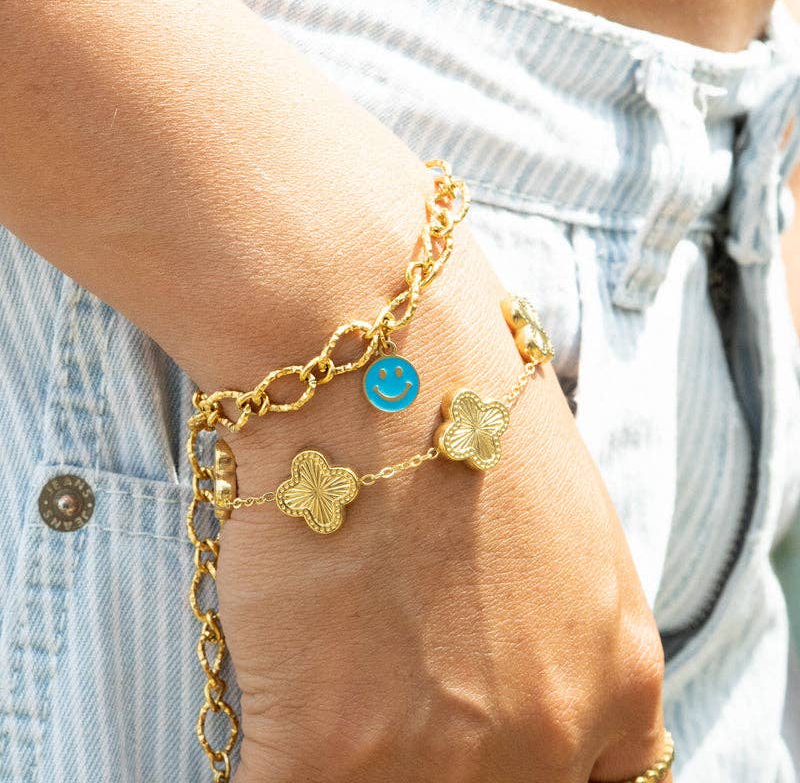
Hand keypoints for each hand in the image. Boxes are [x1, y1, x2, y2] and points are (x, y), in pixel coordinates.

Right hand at [215, 229, 669, 782]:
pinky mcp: (331, 756)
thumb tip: (499, 663)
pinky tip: (271, 717)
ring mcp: (443, 757)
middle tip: (390, 710)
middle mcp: (548, 733)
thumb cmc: (458, 408)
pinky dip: (279, 762)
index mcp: (616, 673)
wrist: (372, 359)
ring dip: (358, 762)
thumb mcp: (563, 525)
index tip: (476, 744)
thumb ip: (553, 628)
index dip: (537, 767)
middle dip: (440, 760)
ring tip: (324, 696)